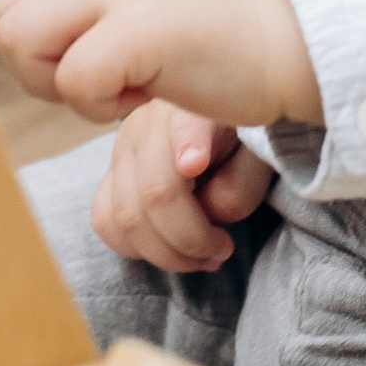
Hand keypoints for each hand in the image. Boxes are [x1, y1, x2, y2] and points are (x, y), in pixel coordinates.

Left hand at [0, 0, 318, 132]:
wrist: (298, 38)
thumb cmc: (230, 33)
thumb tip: (40, 19)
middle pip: (7, 11)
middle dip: (33, 62)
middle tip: (94, 82)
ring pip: (24, 37)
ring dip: (60, 83)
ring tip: (119, 88)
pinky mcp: (139, 29)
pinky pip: (73, 80)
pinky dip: (98, 106)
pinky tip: (142, 98)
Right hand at [92, 100, 275, 274]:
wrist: (215, 132)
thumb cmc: (239, 146)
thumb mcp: (258, 160)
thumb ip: (239, 186)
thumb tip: (205, 211)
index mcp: (193, 110)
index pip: (185, 127)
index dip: (187, 144)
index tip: (193, 163)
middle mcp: (148, 124)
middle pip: (153, 193)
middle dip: (190, 240)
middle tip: (222, 250)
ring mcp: (121, 148)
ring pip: (124, 217)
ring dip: (165, 253)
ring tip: (201, 256)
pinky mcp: (108, 174)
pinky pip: (106, 222)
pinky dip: (137, 248)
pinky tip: (168, 249)